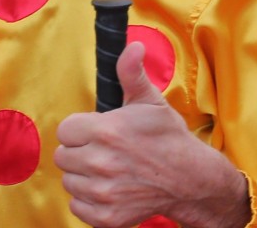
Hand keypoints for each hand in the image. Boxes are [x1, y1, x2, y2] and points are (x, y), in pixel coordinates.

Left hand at [54, 43, 250, 227]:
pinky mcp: (107, 217)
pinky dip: (88, 202)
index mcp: (105, 131)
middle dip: (80, 152)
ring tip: (108, 171)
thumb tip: (132, 45)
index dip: (80, 130)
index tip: (97, 133)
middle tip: (104, 152)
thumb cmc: (169, 139)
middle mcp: (100, 162)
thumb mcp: (150, 102)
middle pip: (63, 156)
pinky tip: (109, 190)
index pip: (65, 130)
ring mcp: (103, 192)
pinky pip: (77, 207)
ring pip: (69, 181)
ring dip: (83, 177)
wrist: (194, 181)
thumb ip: (131, 73)